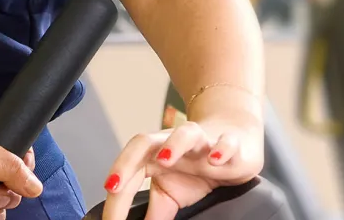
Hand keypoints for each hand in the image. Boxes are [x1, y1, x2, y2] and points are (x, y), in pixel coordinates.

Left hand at [99, 114, 264, 219]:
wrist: (234, 142)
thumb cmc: (197, 167)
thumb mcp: (171, 194)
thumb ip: (154, 211)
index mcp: (154, 155)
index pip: (129, 170)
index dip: (116, 192)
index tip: (110, 219)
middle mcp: (172, 143)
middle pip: (143, 143)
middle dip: (126, 162)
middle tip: (114, 186)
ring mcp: (201, 141)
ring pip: (184, 133)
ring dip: (173, 145)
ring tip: (164, 160)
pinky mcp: (229, 142)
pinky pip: (225, 141)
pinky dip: (221, 148)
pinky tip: (215, 159)